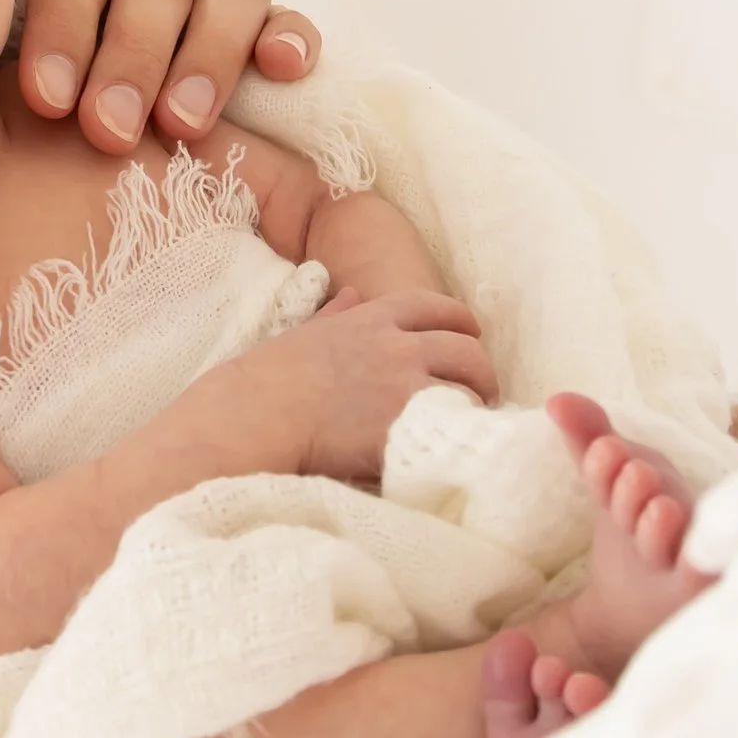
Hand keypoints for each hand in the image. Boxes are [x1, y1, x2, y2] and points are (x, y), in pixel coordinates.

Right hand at [266, 288, 497, 482]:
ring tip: (470, 420)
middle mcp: (397, 346)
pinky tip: (454, 442)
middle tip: (482, 387)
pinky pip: (452, 426)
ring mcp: (404, 387)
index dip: (461, 319)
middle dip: (481, 367)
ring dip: (474, 403)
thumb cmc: (268, 377)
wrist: (255, 415)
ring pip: (468, 388)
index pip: (436, 306)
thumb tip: (354, 294)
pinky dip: (459, 432)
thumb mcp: (307, 332)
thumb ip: (338, 314)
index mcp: (373, 318)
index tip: (471, 333)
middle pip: (465, 348)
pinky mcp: (403, 428)